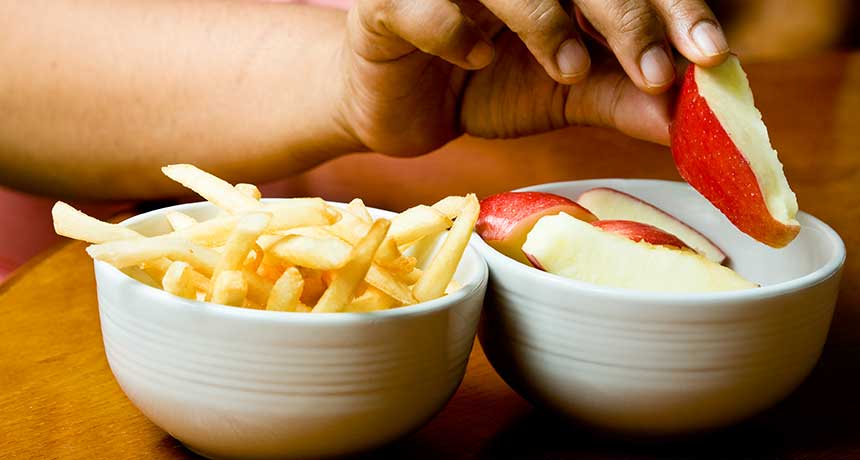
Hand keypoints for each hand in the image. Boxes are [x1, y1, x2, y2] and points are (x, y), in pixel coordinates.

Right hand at [336, 0, 729, 155]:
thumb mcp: (563, 95)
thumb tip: (687, 119)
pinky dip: (455, 32)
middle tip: (653, 69)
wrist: (400, 105)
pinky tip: (474, 59)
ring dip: (546, 19)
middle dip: (627, 13)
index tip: (708, 53)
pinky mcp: (389, 1)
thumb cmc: (482, 84)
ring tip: (568, 70)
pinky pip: (428, 6)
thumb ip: (619, 96)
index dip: (674, 5)